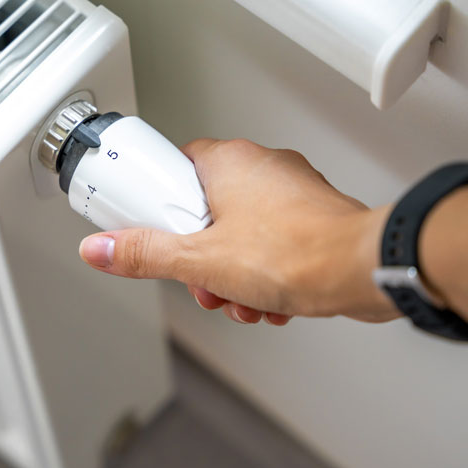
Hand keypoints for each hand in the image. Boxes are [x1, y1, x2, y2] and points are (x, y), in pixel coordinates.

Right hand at [78, 138, 399, 325]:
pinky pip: (272, 246)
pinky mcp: (312, 218)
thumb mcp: (202, 262)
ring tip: (243, 301)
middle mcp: (261, 168)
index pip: (173, 169)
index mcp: (228, 162)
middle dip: (202, 261)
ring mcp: (290, 192)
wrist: (365, 270)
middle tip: (205, 282)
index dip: (158, 208)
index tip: (150, 233)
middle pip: (205, 213)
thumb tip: (102, 248)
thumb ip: (147, 254)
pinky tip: (270, 304)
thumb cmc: (300, 253)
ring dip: (233, 277)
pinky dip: (265, 277)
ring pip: (240, 235)